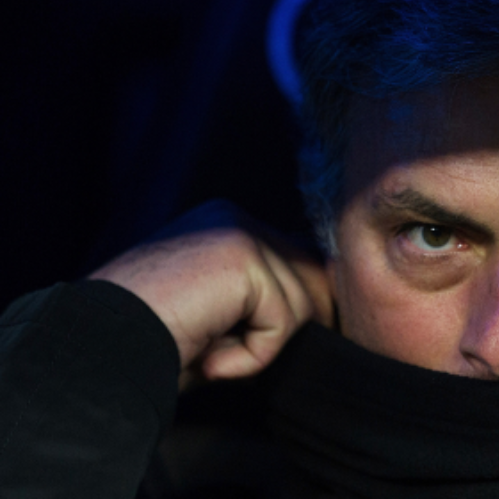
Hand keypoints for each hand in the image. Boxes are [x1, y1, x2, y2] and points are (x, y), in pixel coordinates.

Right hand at [89, 200, 332, 387]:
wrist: (95, 353)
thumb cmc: (151, 346)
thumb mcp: (220, 314)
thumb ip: (266, 297)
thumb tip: (326, 302)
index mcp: (225, 225)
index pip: (299, 263)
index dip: (294, 311)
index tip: (248, 342)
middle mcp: (233, 217)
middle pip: (314, 276)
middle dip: (288, 326)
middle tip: (225, 351)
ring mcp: (238, 231)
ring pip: (302, 306)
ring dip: (258, 348)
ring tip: (204, 350)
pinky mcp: (242, 258)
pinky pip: (284, 323)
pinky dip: (252, 356)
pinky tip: (207, 355)